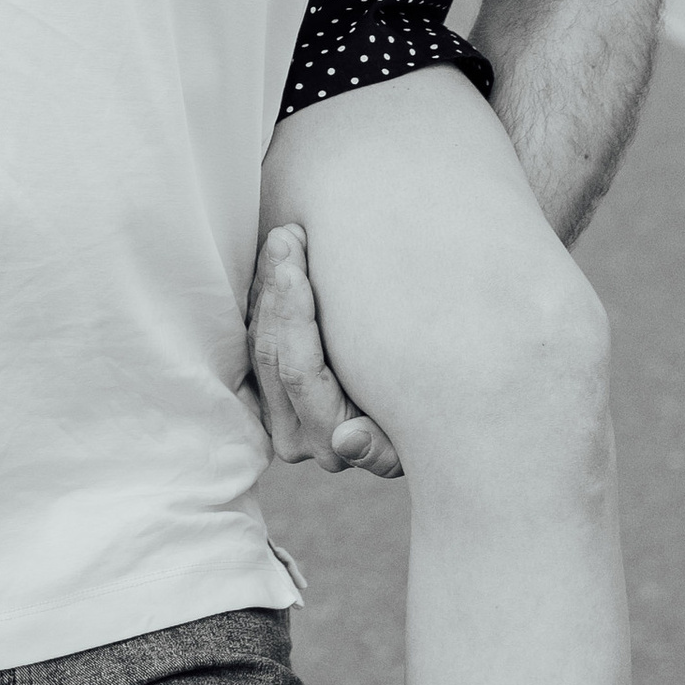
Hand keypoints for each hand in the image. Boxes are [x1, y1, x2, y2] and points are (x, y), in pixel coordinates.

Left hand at [249, 220, 401, 477]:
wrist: (419, 424)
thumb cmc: (426, 424)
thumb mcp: (413, 439)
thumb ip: (381, 448)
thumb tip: (346, 440)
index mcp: (326, 442)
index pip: (299, 373)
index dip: (293, 320)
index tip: (293, 271)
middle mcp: (293, 434)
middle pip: (273, 353)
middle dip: (276, 291)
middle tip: (287, 236)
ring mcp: (278, 412)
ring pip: (260, 341)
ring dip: (269, 285)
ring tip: (284, 238)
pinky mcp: (272, 389)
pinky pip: (259, 336)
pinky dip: (268, 295)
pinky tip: (280, 259)